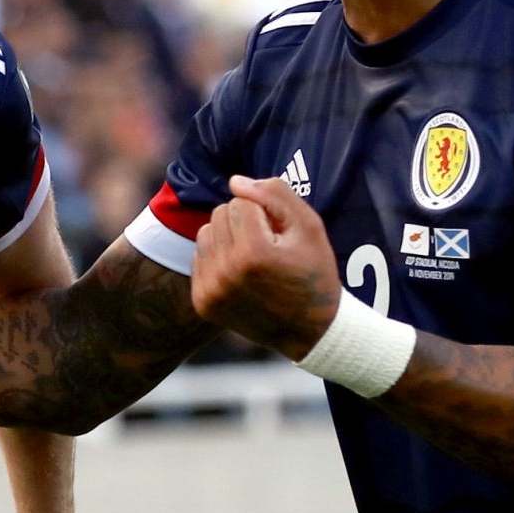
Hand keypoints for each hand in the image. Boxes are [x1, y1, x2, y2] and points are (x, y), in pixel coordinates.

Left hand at [190, 176, 341, 361]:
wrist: (310, 330)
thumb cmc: (314, 272)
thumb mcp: (308, 227)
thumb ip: (275, 194)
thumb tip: (234, 181)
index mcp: (254, 253)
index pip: (240, 201)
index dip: (264, 212)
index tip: (280, 235)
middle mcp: (226, 273)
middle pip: (219, 214)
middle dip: (243, 222)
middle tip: (268, 246)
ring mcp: (211, 290)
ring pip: (205, 233)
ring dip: (228, 238)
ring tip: (253, 258)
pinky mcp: (202, 302)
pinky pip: (199, 257)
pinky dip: (218, 259)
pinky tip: (241, 274)